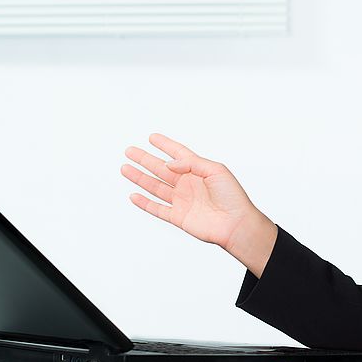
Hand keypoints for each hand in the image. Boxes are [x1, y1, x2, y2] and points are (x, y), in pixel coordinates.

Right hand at [121, 133, 265, 250]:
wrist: (235, 224)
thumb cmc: (232, 197)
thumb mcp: (216, 170)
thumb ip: (192, 164)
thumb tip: (169, 164)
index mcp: (198, 171)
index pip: (178, 154)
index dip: (165, 145)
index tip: (152, 137)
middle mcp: (188, 184)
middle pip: (161, 169)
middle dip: (145, 159)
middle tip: (130, 151)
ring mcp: (182, 201)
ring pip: (156, 187)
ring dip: (140, 178)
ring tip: (125, 168)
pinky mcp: (178, 217)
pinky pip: (157, 208)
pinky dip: (144, 203)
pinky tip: (134, 195)